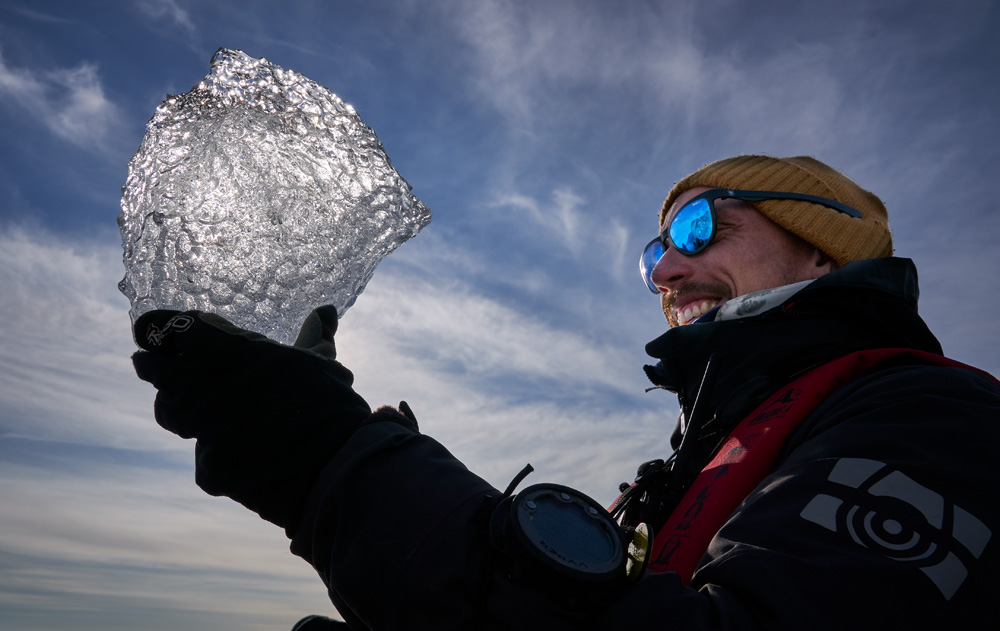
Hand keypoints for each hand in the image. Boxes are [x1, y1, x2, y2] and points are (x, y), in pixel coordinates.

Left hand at [132, 307, 371, 530]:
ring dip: (178, 407)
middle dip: (151, 364)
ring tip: (196, 407)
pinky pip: (202, 454)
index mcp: (234, 350)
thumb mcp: (322, 363)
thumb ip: (315, 335)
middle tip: (149, 361)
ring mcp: (203, 427)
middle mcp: (209, 384)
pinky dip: (218, 452)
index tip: (156, 328)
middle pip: (156, 368)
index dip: (162, 326)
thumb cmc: (330, 406)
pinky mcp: (206, 466)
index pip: (178, 328)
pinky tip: (240, 453)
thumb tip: (325, 309)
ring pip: (171, 411)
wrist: (334, 466)